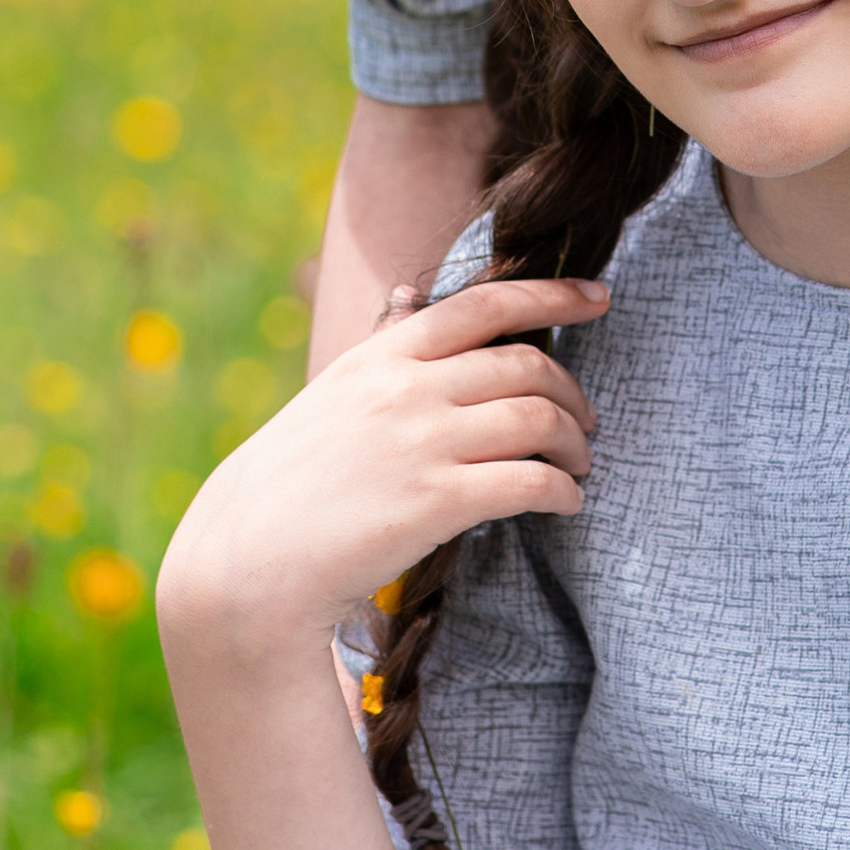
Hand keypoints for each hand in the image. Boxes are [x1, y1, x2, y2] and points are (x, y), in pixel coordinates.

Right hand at [155, 271, 608, 672]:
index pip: (485, 303)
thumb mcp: (333, 391)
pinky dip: (563, 491)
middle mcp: (407, 388)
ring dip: (575, 445)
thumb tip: (409, 294)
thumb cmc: (294, 478)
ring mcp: (423, 442)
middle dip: (572, 391)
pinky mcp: (436, 502)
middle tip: (586, 421)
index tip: (599, 295)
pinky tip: (565, 503)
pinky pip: (530, 482)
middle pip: (526, 363)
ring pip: (538, 419)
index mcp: (384, 355)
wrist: (249, 556)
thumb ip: (381, 344)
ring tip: (578, 466)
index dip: (552, 293)